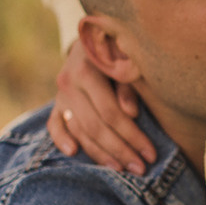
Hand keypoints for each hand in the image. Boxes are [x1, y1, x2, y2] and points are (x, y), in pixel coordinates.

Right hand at [47, 40, 155, 173]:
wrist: (95, 35)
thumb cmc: (121, 50)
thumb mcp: (127, 60)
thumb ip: (128, 84)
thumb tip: (131, 113)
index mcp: (88, 69)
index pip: (110, 112)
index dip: (132, 136)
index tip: (151, 154)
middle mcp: (69, 82)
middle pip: (95, 126)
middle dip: (120, 150)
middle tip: (140, 169)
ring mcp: (60, 94)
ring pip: (78, 130)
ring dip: (99, 153)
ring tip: (120, 169)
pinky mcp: (56, 103)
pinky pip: (54, 124)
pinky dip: (61, 139)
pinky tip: (73, 153)